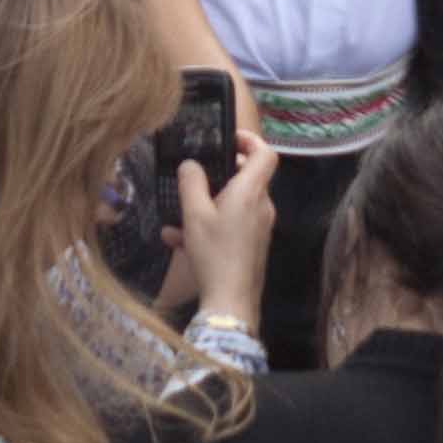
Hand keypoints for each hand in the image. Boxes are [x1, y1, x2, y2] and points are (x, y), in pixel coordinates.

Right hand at [173, 98, 277, 333]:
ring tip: (177, 219)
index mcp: (251, 192)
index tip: (229, 139)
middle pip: (247, 178)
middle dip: (218, 176)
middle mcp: (262, 207)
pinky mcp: (253, 245)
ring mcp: (260, 228)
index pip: (265, 153)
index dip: (250, 139)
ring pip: (233, 204)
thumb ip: (191, 183)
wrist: (231, 302)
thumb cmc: (214, 253)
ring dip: (206, 206)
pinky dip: (209, 226)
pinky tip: (178, 241)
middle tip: (195, 177)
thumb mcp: (194, 215)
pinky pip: (231, 225)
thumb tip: (190, 165)